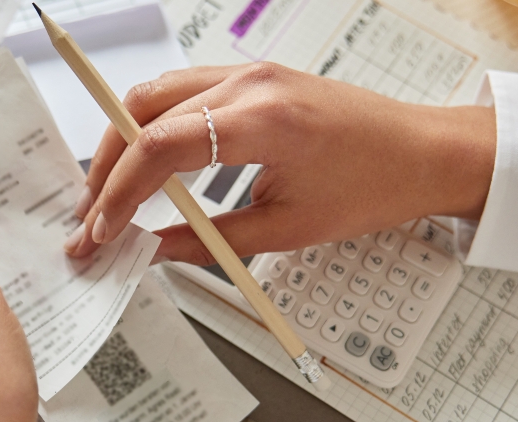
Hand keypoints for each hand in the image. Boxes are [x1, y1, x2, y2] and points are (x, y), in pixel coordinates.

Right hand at [64, 63, 495, 263]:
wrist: (425, 152)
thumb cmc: (373, 186)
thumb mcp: (288, 229)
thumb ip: (209, 241)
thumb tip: (153, 251)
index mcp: (262, 121)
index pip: (159, 147)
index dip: (118, 192)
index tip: (101, 230)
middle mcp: (249, 84)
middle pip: (143, 111)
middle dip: (106, 166)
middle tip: (92, 215)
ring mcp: (250, 74)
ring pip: (156, 94)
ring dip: (124, 140)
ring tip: (109, 191)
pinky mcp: (254, 78)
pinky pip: (183, 91)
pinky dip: (153, 125)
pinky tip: (147, 162)